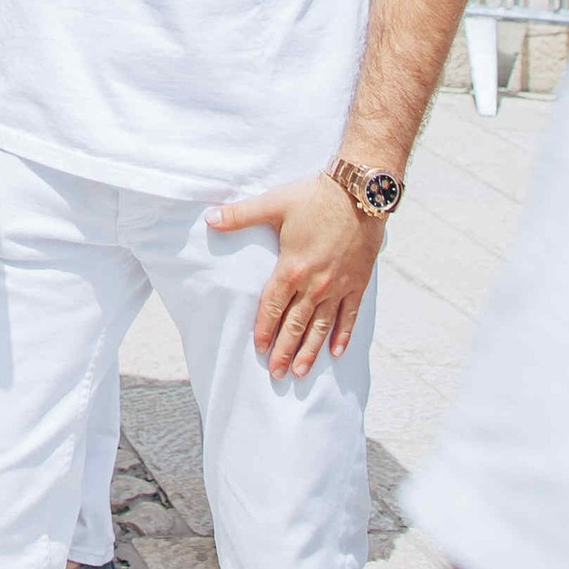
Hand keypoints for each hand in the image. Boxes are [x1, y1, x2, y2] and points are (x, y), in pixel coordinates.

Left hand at [209, 171, 383, 373]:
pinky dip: (342, 335)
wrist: (358, 194)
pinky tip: (336, 353)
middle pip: (296, 324)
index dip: (264, 328)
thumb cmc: (313, 198)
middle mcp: (315, 284)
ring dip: (310, 351)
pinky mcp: (357, 283)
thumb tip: (209, 219)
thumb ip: (240, 215)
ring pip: (322, 326)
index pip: (273, 306)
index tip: (258, 348)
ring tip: (300, 372)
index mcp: (292, 267)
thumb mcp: (274, 204)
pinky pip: (350, 316)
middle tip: (276, 374)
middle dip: (284, 350)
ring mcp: (338, 286)